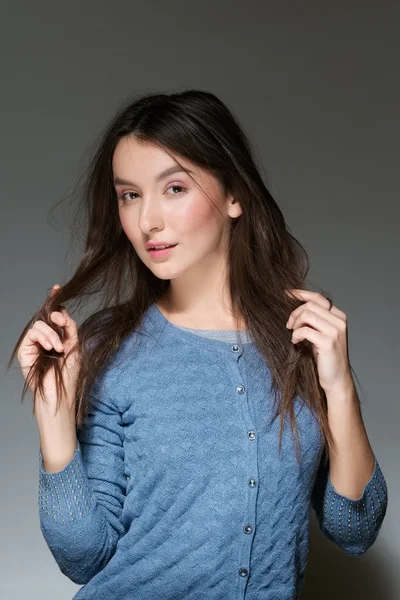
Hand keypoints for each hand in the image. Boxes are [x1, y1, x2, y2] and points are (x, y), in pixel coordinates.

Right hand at [17, 284, 80, 410]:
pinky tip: (51, 347)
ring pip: (40, 324)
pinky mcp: (25, 349)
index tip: (57, 288)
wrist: (60, 393)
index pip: (56, 315)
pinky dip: (44, 337)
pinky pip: (33, 333)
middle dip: (55, 315)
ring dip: (52, 333)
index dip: (55, 301)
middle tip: (62, 322)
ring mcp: (35, 343)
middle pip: (46, 316)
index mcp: (59, 336)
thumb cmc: (69, 374)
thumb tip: (63, 312)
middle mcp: (46, 338)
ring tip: (59, 348)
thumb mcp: (75, 346)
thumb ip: (69, 328)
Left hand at [285, 289, 353, 395]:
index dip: (300, 294)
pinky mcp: (328, 342)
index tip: (286, 294)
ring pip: (307, 315)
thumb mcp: (322, 334)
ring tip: (294, 335)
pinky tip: (296, 342)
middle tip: (289, 326)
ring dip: (295, 325)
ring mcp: (335, 331)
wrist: (336, 379)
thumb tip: (296, 305)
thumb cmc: (326, 357)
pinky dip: (296, 335)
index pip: (318, 298)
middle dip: (295, 314)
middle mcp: (339, 321)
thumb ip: (315, 319)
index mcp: (339, 316)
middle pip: (310, 306)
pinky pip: (304, 330)